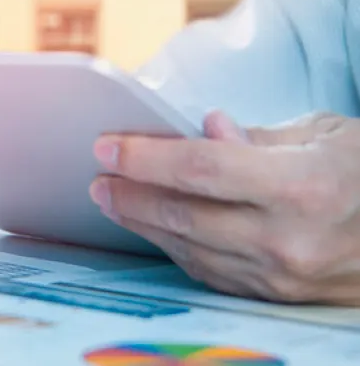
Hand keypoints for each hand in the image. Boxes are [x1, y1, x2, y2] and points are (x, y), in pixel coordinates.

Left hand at [90, 111, 359, 304]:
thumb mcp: (326, 134)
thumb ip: (258, 138)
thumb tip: (205, 129)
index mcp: (302, 187)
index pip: (201, 169)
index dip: (145, 157)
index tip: (107, 147)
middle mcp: (288, 239)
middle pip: (184, 215)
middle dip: (130, 195)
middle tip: (98, 178)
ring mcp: (281, 276)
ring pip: (189, 249)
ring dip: (143, 224)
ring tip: (114, 200)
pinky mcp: (276, 295)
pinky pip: (210, 271)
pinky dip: (175, 248)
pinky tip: (153, 228)